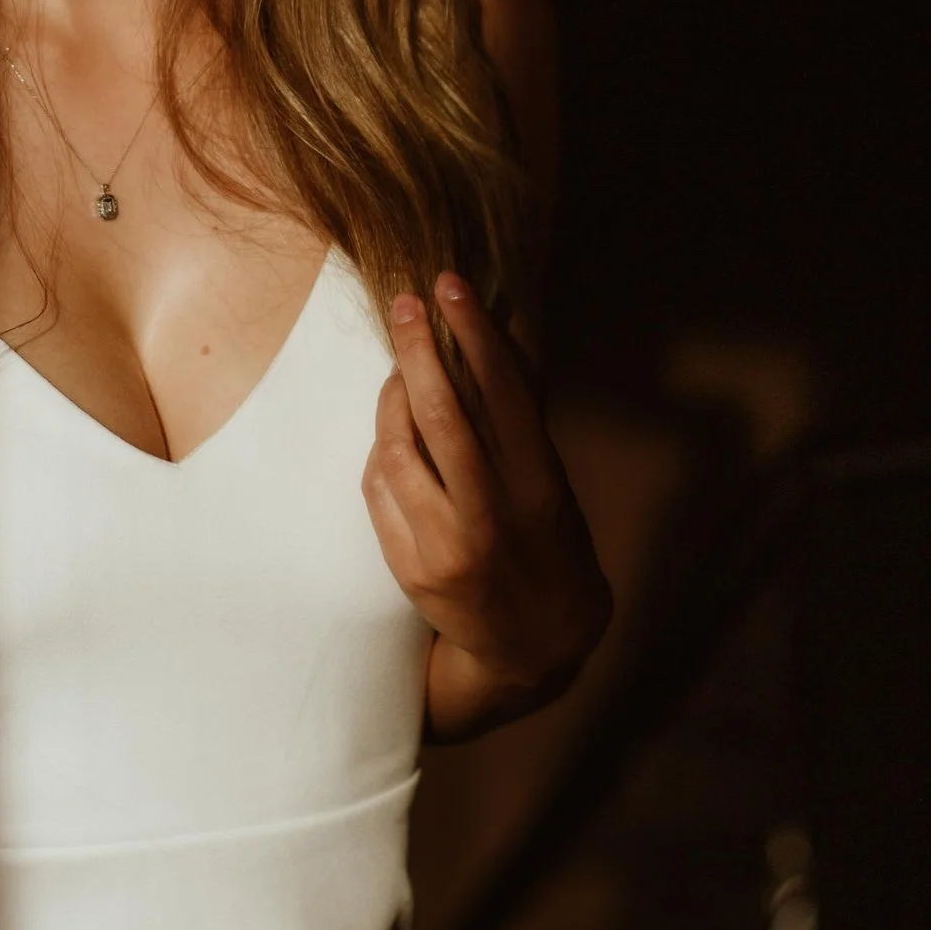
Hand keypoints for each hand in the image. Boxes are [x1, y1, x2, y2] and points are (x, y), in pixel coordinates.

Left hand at [362, 273, 611, 738]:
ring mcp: (447, 546)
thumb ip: (518, 422)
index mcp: (539, 485)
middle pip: (442, 416)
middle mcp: (494, 515)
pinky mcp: (411, 570)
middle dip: (419, 351)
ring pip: (398, 450)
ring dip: (392, 399)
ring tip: (399, 373)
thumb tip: (495, 335)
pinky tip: (392, 435)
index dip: (475, 333)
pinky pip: (379, 491)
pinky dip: (382, 453)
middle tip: (406, 303)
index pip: (504, 393)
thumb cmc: (546, 543)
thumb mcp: (551, 483)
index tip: (450, 286)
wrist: (535, 643)